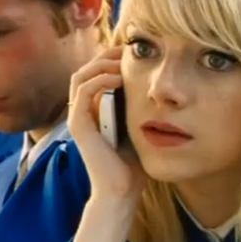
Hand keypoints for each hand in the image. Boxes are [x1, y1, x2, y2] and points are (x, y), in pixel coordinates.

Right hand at [69, 47, 147, 241]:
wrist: (122, 191)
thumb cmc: (134, 163)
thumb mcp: (141, 127)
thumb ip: (142, 107)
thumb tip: (162, 87)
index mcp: (95, 109)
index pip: (97, 72)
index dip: (113, 58)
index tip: (135, 52)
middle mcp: (83, 111)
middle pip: (87, 68)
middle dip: (107, 55)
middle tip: (129, 49)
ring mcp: (78, 117)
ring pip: (81, 75)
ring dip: (102, 64)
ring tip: (124, 61)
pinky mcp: (78, 125)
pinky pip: (83, 91)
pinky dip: (100, 79)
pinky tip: (119, 79)